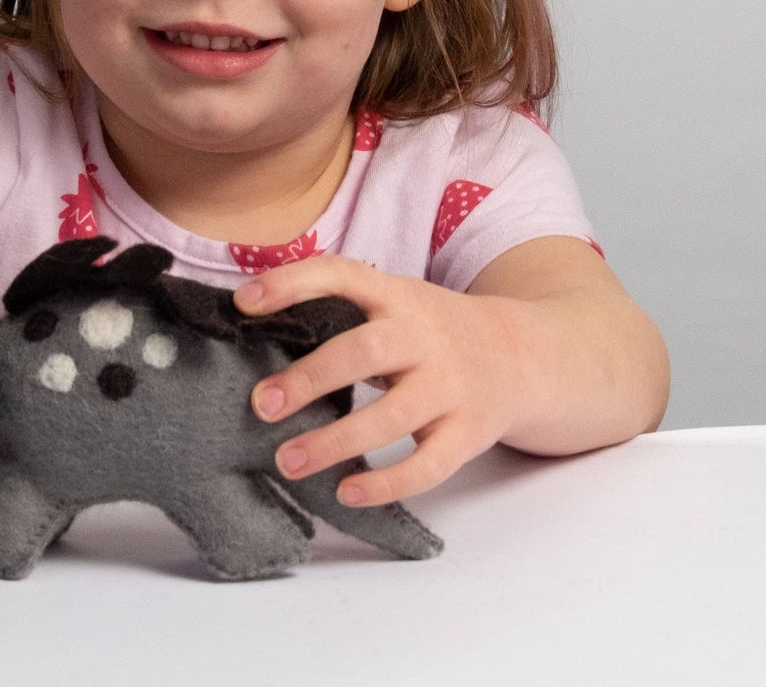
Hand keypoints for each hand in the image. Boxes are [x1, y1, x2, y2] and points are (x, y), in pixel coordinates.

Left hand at [234, 256, 532, 506]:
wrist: (522, 354)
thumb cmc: (432, 330)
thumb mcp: (396, 301)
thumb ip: (342, 311)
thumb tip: (254, 332)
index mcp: (397, 295)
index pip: (341, 274)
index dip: (290, 283)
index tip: (242, 302)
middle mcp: (424, 335)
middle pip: (364, 352)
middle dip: (310, 378)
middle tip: (261, 404)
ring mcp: (451, 385)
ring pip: (391, 417)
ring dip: (335, 442)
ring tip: (288, 460)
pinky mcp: (469, 433)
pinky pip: (428, 465)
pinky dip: (386, 483)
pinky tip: (346, 492)